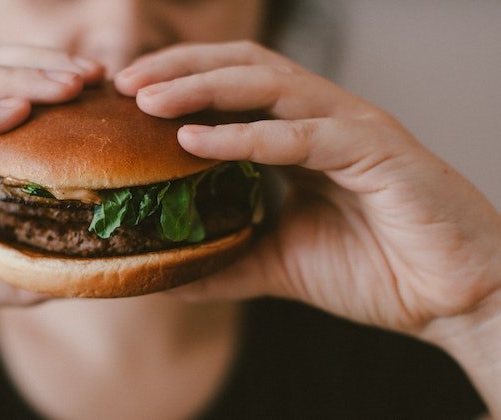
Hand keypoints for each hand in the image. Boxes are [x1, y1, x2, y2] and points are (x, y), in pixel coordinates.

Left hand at [115, 40, 500, 338]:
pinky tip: (196, 140)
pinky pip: (302, 134)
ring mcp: (350, 128)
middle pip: (241, 68)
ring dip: (202, 87)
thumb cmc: (377, 270)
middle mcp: (322, 119)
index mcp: (301, 136)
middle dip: (178, 68)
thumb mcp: (281, 263)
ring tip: (148, 99)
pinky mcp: (377, 151)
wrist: (453, 299)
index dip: (177, 84)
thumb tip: (170, 274)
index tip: (124, 100)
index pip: (230, 89)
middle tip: (123, 83)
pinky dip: (247, 135)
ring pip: (268, 85)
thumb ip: (228, 259)